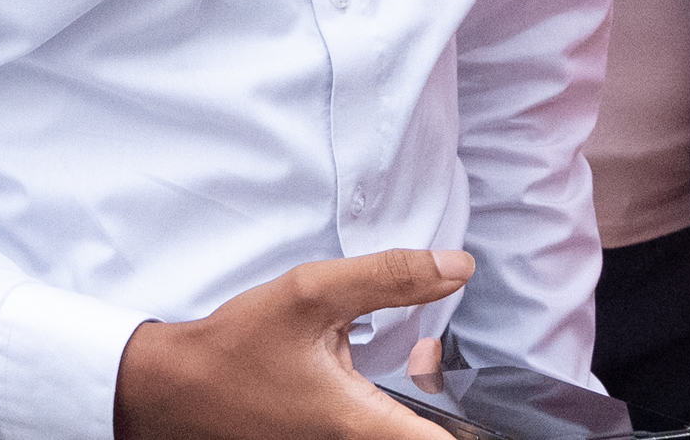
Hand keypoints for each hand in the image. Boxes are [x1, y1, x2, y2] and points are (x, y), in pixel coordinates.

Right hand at [115, 248, 473, 439]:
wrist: (177, 387)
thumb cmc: (238, 345)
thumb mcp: (311, 293)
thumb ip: (388, 277)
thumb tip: (458, 267)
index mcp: (364, 424)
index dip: (481, 426)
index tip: (512, 400)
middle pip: (431, 434)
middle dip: (452, 398)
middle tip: (444, 351)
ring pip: (404, 427)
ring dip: (422, 398)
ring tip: (422, 352)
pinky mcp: (325, 437)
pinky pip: (377, 424)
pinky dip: (392, 399)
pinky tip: (378, 356)